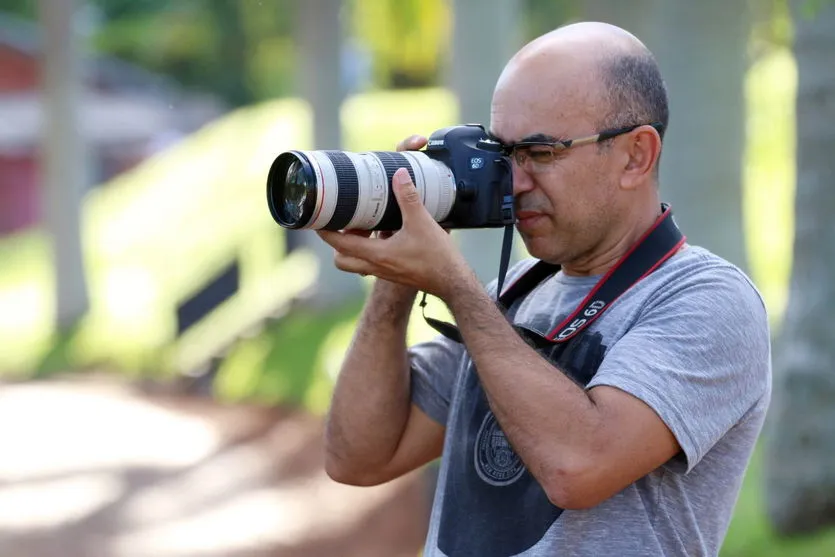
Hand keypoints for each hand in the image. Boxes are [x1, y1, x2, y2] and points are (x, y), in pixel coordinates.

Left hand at [317, 167, 472, 299]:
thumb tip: (399, 174)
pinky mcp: (394, 272)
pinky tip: (385, 233)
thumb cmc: (438, 258)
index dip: (324, 229)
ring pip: (356, 261)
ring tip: (363, 224)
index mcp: (376, 255)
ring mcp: (384, 271)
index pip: (338, 243)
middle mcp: (375, 266)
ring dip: (353, 245)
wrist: (453, 283)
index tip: (317, 216)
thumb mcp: (422, 222)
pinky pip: (372, 261)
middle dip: (336, 241)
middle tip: (341, 221)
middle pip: (340, 259)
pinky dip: (370, 248)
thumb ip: (408, 197)